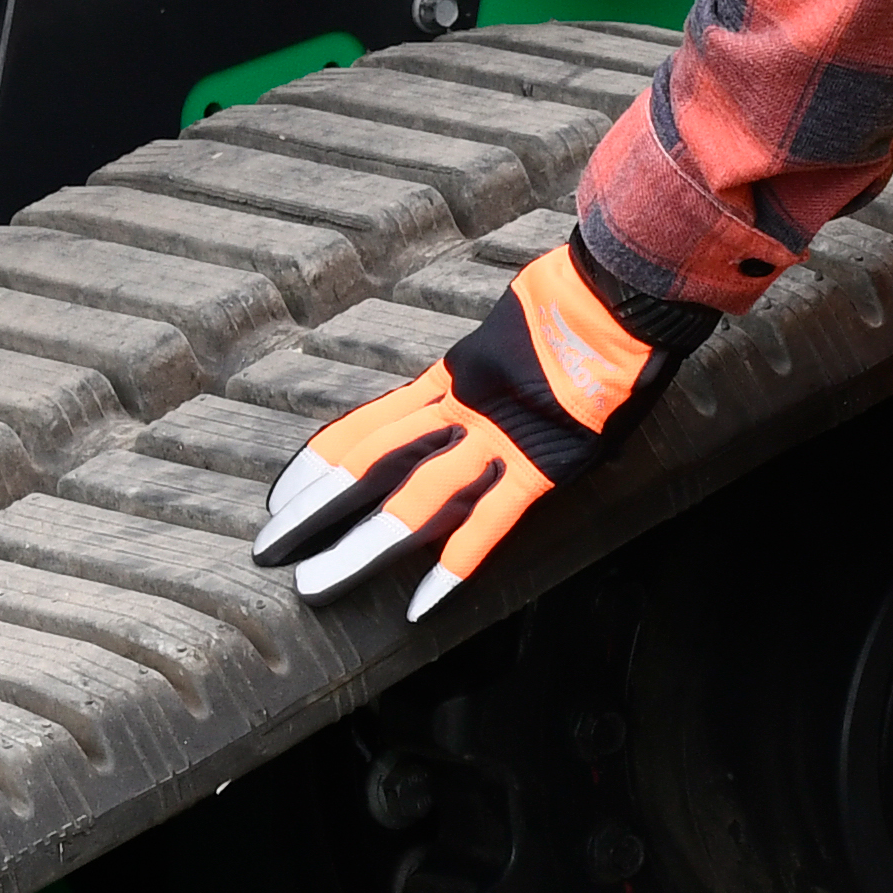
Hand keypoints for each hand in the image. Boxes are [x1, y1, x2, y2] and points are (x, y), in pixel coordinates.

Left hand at [261, 236, 706, 613]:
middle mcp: (461, 406)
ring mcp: (498, 436)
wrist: (625, 287)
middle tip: (267, 548)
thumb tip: (475, 382)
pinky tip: (420, 605)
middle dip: (313, 510)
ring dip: (362, 545)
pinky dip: (454, 567)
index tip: (280, 498)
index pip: (366, 426)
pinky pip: (490, 522)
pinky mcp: (542, 463)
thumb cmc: (582, 296)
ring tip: (318, 584)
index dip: (318, 464)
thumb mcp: (513, 325)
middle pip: (369, 463)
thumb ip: (488, 364)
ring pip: (414, 498)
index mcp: (452, 375)